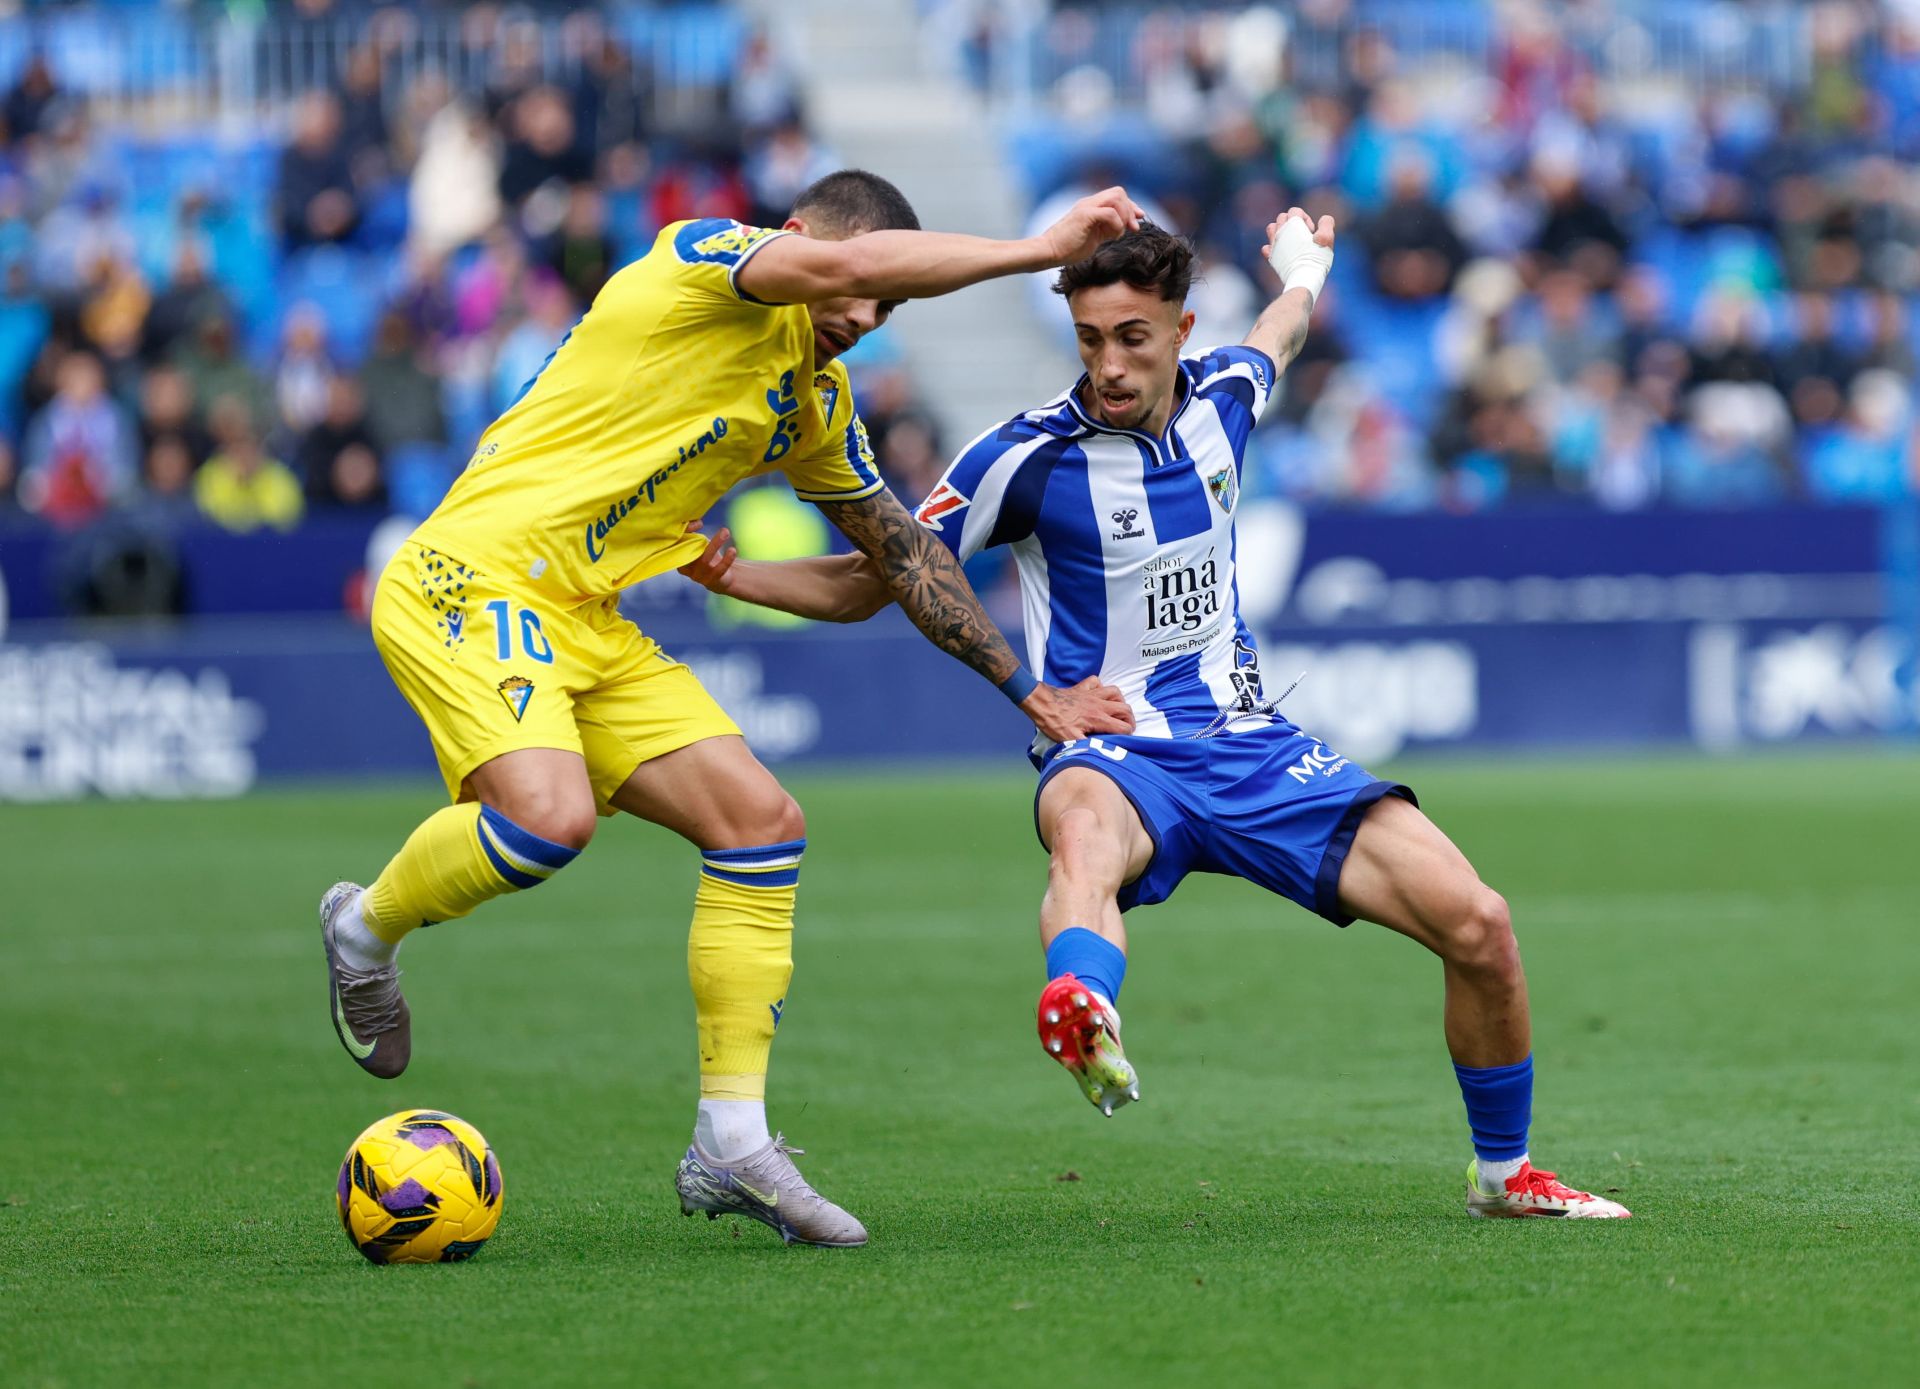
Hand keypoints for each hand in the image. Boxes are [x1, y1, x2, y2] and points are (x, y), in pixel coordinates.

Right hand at [677, 524, 737, 593]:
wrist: (719, 579)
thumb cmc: (705, 557)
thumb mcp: (697, 545)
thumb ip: (692, 535)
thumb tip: (695, 521)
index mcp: (679, 558)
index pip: (677, 545)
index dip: (684, 533)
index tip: (697, 522)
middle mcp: (686, 569)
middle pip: (690, 551)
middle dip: (699, 537)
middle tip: (711, 524)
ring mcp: (699, 576)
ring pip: (705, 560)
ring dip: (715, 544)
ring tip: (725, 532)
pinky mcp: (712, 581)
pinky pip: (719, 569)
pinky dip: (727, 559)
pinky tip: (732, 549)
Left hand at [1020, 676, 1135, 741]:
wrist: (1040, 703)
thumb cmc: (1054, 722)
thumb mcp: (1070, 740)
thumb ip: (1087, 745)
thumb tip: (1101, 751)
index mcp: (1098, 718)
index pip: (1123, 726)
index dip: (1128, 734)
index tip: (1124, 738)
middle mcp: (1099, 704)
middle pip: (1125, 708)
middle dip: (1129, 719)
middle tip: (1125, 727)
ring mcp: (1091, 693)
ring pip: (1115, 692)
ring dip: (1119, 701)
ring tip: (1115, 711)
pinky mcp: (1082, 687)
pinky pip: (1097, 682)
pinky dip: (1100, 687)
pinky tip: (1098, 695)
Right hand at [1043, 187, 1146, 265]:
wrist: (1048, 252)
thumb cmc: (1068, 249)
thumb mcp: (1093, 237)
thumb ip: (1107, 229)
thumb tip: (1122, 228)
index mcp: (1091, 206)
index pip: (1117, 195)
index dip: (1131, 207)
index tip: (1136, 223)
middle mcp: (1089, 202)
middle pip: (1119, 192)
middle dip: (1131, 209)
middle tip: (1132, 229)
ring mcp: (1086, 207)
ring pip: (1117, 198)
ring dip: (1124, 216)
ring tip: (1118, 234)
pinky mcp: (1084, 215)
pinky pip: (1110, 213)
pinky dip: (1117, 224)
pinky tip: (1112, 237)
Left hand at [1262, 207, 1335, 306]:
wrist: (1303, 277)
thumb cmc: (1317, 257)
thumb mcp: (1328, 238)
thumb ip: (1327, 224)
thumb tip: (1322, 221)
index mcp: (1293, 223)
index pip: (1295, 211)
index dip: (1305, 219)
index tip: (1311, 232)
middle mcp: (1280, 231)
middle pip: (1283, 217)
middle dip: (1293, 224)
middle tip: (1303, 237)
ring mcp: (1274, 244)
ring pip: (1272, 228)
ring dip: (1280, 231)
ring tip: (1291, 241)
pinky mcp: (1272, 257)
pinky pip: (1266, 247)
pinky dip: (1272, 248)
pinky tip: (1280, 253)